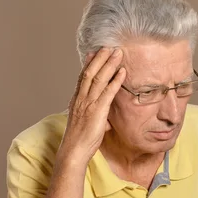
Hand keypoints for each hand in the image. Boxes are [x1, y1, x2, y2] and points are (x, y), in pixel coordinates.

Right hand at [59, 47, 125, 165]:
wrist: (74, 151)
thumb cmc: (81, 140)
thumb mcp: (88, 124)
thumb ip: (96, 117)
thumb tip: (106, 120)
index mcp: (78, 100)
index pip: (83, 77)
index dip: (90, 63)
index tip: (95, 52)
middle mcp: (81, 99)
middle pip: (91, 73)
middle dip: (100, 58)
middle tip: (109, 46)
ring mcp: (88, 104)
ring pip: (99, 79)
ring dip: (109, 64)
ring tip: (118, 53)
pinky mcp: (97, 111)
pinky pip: (108, 93)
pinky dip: (116, 81)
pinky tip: (122, 72)